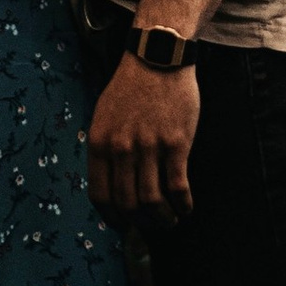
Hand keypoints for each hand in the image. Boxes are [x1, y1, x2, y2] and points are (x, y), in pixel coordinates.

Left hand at [87, 49, 200, 219]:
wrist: (157, 58)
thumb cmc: (131, 89)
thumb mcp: (103, 117)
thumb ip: (105, 150)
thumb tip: (110, 188)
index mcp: (99, 143)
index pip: (100, 196)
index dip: (112, 218)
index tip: (122, 225)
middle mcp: (121, 148)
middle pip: (128, 204)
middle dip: (141, 224)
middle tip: (151, 226)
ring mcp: (149, 146)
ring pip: (153, 202)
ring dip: (163, 220)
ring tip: (170, 220)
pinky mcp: (176, 143)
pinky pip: (178, 187)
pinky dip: (183, 205)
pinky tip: (186, 207)